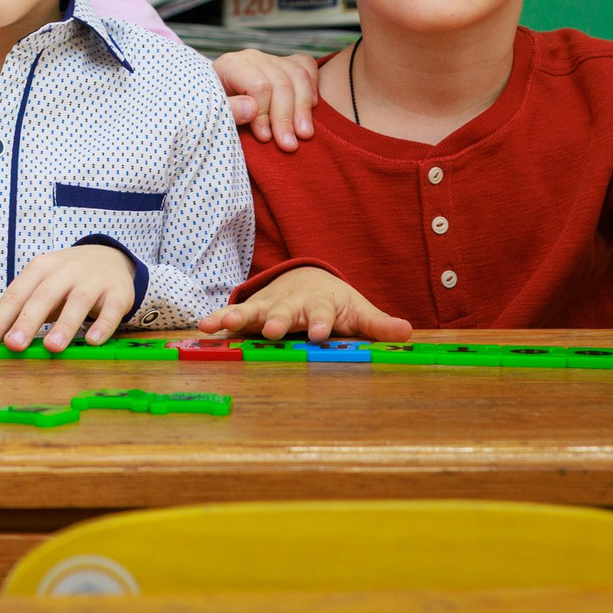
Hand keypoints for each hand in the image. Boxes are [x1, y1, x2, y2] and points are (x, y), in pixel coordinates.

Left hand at [0, 243, 138, 351]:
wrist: (108, 258)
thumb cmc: (64, 280)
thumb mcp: (38, 287)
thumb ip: (12, 311)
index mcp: (40, 268)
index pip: (17, 293)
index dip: (0, 317)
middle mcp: (65, 271)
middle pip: (44, 296)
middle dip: (28, 321)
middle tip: (14, 345)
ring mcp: (93, 281)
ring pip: (77, 302)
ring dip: (65, 325)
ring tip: (52, 347)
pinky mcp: (117, 293)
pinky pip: (111, 310)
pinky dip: (103, 325)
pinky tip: (93, 342)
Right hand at [197, 265, 412, 342]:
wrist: (307, 279)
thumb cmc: (334, 302)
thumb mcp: (357, 311)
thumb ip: (377, 324)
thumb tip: (407, 332)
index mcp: (320, 305)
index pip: (322, 314)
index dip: (321, 323)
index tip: (320, 333)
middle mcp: (292, 304)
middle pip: (285, 312)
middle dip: (279, 320)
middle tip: (274, 330)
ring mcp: (269, 306)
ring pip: (254, 311)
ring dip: (241, 317)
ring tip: (225, 324)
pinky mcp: (252, 312)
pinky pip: (234, 316)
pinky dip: (219, 319)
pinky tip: (204, 327)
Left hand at [215, 48, 320, 148]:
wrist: (217, 98)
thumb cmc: (215, 108)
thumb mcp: (213, 111)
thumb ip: (229, 110)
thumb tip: (252, 108)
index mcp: (231, 65)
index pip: (259, 86)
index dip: (264, 114)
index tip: (265, 138)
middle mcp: (253, 57)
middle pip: (281, 83)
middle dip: (286, 117)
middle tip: (289, 145)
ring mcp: (271, 58)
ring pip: (298, 75)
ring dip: (304, 108)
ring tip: (304, 134)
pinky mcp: (285, 62)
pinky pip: (306, 66)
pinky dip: (313, 85)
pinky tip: (313, 107)